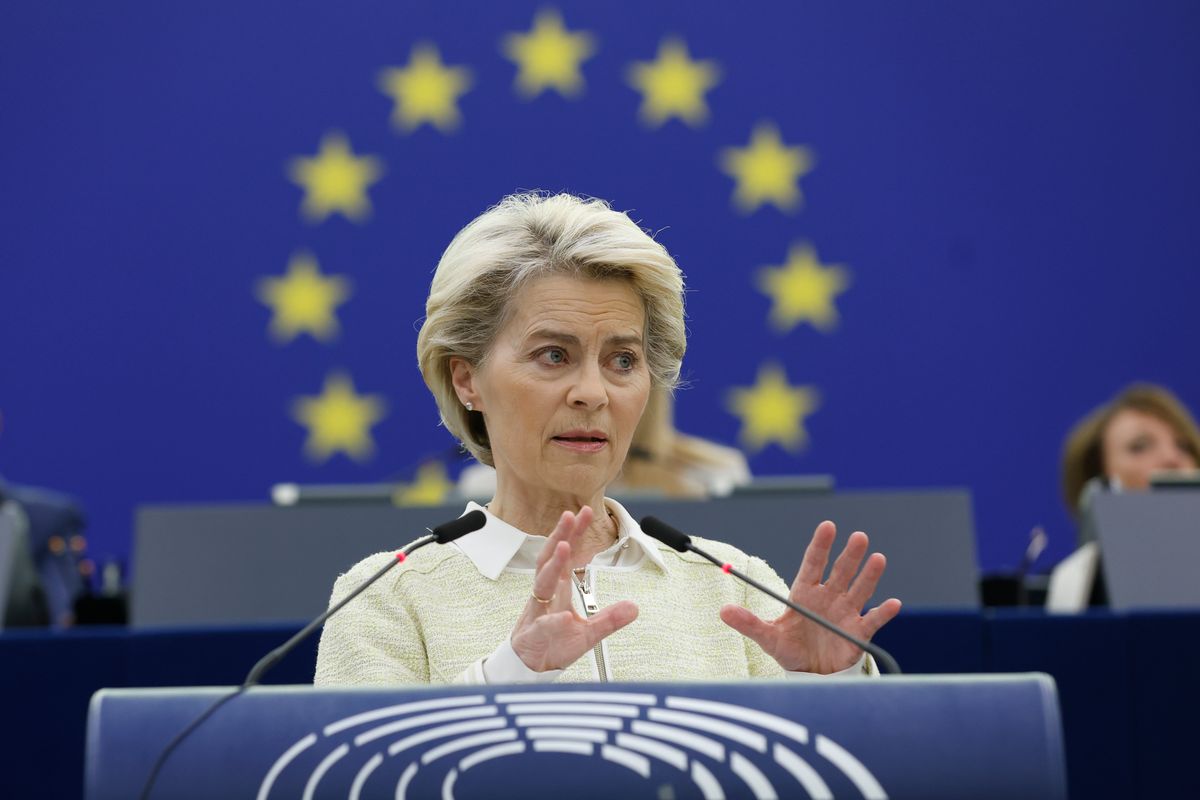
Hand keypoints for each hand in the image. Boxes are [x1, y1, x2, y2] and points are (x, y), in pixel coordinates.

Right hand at [510, 506, 638, 671]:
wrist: (531, 667)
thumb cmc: (555, 643)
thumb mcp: (589, 632)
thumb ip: (610, 618)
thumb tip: (635, 607)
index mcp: (559, 588)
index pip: (566, 555)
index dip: (573, 534)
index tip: (583, 512)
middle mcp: (546, 594)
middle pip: (550, 558)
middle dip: (560, 536)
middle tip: (570, 515)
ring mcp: (539, 612)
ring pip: (542, 583)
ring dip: (553, 565)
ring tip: (563, 547)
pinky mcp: (535, 634)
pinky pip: (544, 624)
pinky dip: (553, 620)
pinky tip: (563, 616)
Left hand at [720, 520, 901, 673]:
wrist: (810, 675)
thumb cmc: (789, 649)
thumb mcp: (767, 636)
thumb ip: (748, 623)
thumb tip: (723, 611)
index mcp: (805, 593)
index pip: (813, 564)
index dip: (820, 545)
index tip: (828, 526)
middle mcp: (828, 598)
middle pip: (840, 572)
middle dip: (849, 555)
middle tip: (859, 536)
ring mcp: (845, 613)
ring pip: (859, 590)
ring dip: (869, 575)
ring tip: (878, 558)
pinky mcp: (858, 633)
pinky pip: (873, 620)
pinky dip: (884, 612)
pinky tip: (894, 603)